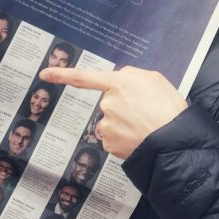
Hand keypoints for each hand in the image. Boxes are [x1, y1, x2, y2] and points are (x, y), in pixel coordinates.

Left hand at [40, 66, 186, 158]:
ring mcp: (106, 126)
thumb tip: (120, 81)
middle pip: (109, 102)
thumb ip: (132, 76)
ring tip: (145, 125)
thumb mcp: (154, 79)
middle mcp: (107, 104)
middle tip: (145, 111)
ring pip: (110, 121)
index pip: (84, 78)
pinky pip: (113, 138)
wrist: (174, 141)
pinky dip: (124, 138)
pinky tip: (139, 137)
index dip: (62, 74)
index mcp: (118, 83)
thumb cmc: (168, 107)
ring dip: (124, 123)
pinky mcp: (109, 144)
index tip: (45, 73)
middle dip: (122, 106)